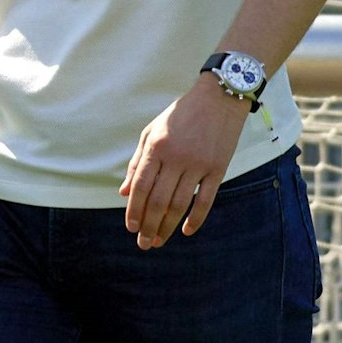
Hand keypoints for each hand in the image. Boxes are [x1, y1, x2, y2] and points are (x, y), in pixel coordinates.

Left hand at [119, 76, 250, 249]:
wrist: (218, 99)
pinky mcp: (218, 168)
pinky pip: (206, 200)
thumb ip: (137, 162)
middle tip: (144, 243)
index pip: (140, 186)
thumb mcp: (152, 132)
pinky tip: (186, 231)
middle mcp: (176, 157)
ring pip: (180, 204)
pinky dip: (196, 219)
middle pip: (159, 200)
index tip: (130, 228)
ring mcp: (198, 164)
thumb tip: (123, 192)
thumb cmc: (180, 116)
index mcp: (156, 147)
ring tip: (159, 241)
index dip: (133, 209)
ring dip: (167, 226)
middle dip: (149, 225)